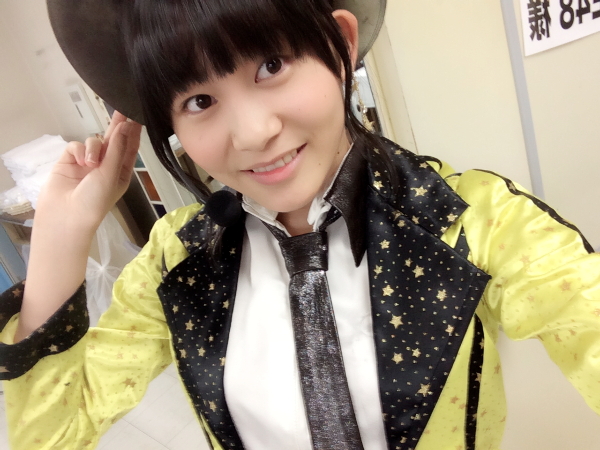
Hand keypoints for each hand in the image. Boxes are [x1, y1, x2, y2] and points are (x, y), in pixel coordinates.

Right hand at [15, 112, 142, 340]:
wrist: (66, 216)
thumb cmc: (95, 200)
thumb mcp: (111, 174)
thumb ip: (117, 149)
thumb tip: (125, 127)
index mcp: (121, 171)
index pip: (130, 147)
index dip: (133, 132)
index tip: (139, 115)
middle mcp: (105, 165)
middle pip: (114, 140)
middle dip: (118, 126)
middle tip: (124, 109)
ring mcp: (87, 162)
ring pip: (94, 141)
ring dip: (94, 148)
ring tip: (91, 163)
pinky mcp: (70, 160)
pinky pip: (77, 145)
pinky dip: (79, 151)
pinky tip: (80, 162)